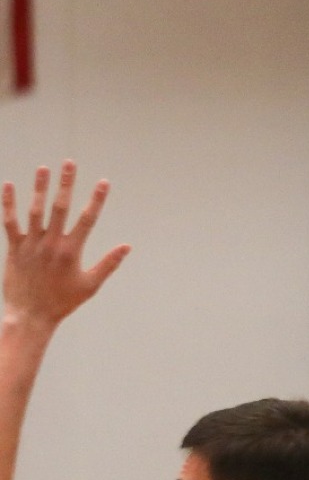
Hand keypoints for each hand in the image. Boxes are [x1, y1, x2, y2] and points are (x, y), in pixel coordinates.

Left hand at [2, 162, 128, 327]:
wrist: (30, 315)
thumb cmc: (62, 302)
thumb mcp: (90, 285)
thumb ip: (108, 264)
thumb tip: (127, 247)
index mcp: (71, 251)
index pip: (87, 219)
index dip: (96, 199)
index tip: (103, 182)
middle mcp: (51, 243)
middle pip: (59, 207)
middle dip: (66, 184)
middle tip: (69, 163)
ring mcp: (31, 244)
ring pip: (35, 210)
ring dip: (40, 188)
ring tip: (44, 168)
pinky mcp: (14, 248)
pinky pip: (10, 222)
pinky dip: (9, 204)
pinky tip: (9, 186)